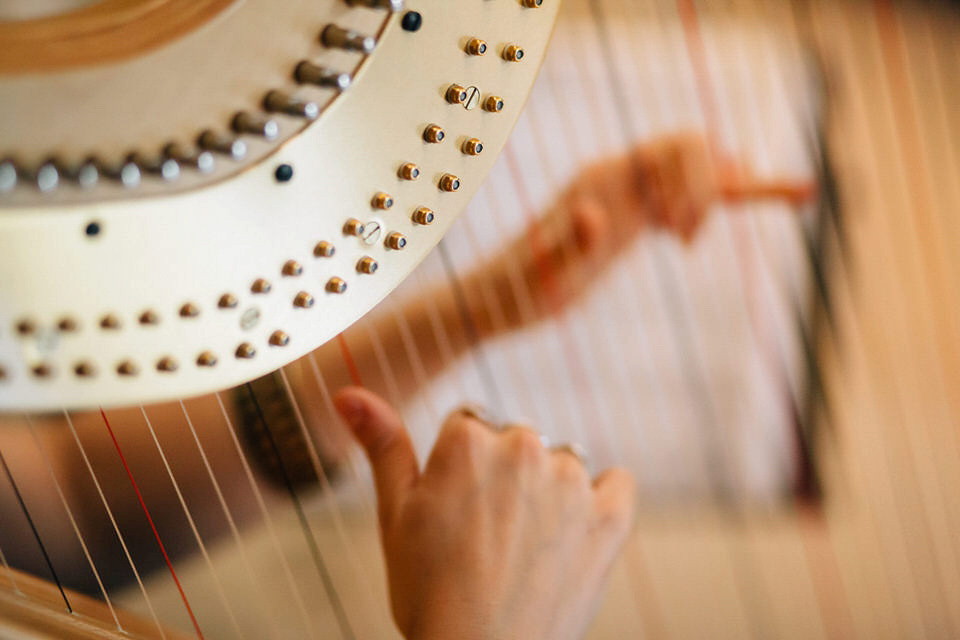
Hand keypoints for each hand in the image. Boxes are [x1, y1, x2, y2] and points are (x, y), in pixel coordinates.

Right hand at [334, 387, 635, 639]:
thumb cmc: (429, 595)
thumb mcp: (393, 516)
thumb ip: (381, 445)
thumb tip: (348, 393)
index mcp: (467, 440)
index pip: (467, 425)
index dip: (457, 468)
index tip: (455, 509)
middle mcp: (524, 446)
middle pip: (514, 441)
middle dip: (502, 476)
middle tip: (484, 537)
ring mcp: (572, 482)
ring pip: (560, 463)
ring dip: (548, 490)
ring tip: (523, 548)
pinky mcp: (610, 517)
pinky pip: (618, 482)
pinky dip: (602, 499)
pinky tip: (578, 527)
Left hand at [465, 133, 814, 326]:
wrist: (498, 299)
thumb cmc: (518, 290)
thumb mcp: (542, 275)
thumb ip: (569, 240)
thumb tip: (595, 212)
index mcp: (604, 181)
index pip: (673, 149)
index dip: (698, 182)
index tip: (685, 239)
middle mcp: (619, 179)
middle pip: (691, 151)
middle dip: (716, 181)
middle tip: (691, 242)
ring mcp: (625, 197)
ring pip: (692, 172)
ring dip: (735, 180)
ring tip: (790, 194)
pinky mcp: (629, 221)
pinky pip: (679, 198)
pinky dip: (719, 197)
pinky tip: (746, 196)